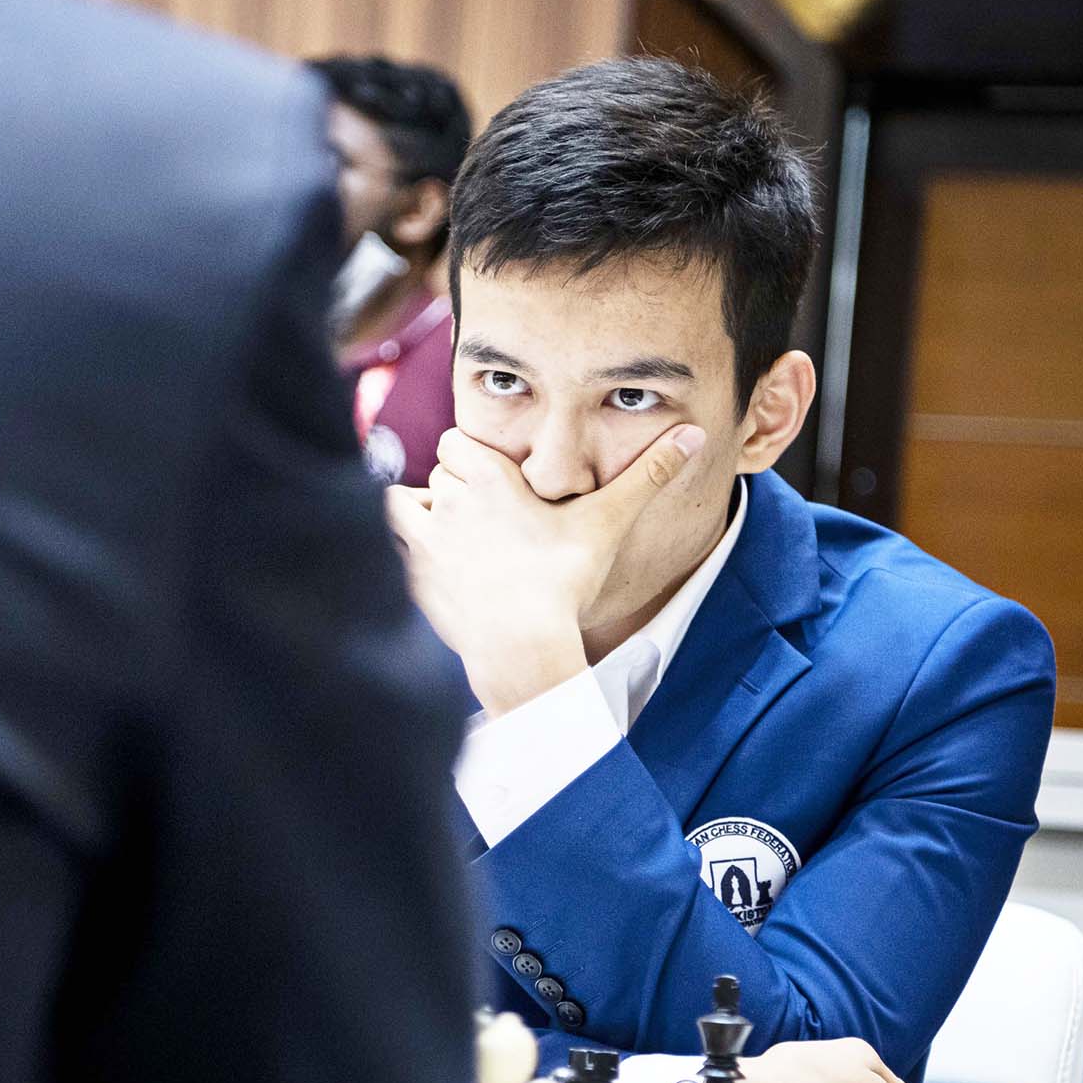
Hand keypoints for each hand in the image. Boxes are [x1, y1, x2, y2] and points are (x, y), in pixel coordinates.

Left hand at [385, 424, 705, 715]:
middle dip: (456, 486)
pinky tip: (432, 558)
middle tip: (487, 515)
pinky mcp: (411, 576)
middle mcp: (447, 500)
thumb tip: (693, 436)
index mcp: (488, 478)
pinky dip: (403, 544)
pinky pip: (389, 542)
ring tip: (455, 533)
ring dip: (424, 510)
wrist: (521, 647)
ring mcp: (424, 540)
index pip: (455, 441)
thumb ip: (647, 476)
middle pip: (437, 473)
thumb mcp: (607, 524)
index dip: (473, 458)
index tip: (496, 482)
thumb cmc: (564, 582)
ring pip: (407, 500)